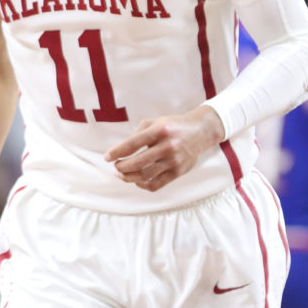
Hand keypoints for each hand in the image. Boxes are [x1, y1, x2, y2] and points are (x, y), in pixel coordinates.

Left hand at [104, 105, 223, 190]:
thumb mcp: (156, 122)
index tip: (106, 157)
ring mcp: (174, 160)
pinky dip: (143, 185)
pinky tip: (136, 180)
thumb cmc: (173, 126)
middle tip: (115, 166)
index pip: (132, 143)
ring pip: (145, 175)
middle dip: (121, 167)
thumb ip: (138, 134)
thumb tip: (121, 151)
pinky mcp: (178, 172)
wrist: (201, 131)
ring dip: (129, 177)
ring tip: (121, 174)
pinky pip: (156, 184)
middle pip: (137, 162)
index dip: (116, 152)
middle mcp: (167, 146)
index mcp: (160, 130)